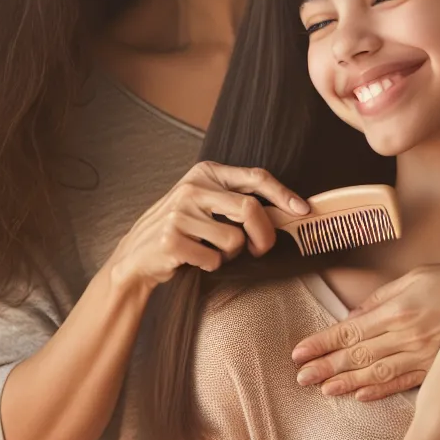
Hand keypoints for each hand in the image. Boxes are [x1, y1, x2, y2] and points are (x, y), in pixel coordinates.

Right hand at [108, 161, 308, 290]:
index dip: (283, 194)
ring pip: (234, 240)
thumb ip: (236, 199)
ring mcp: (179, 214)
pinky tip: (195, 260)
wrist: (137, 254)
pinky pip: (214, 260)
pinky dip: (212, 266)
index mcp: (205, 173)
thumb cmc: (182, 228)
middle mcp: (192, 188)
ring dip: (231, 255)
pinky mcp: (171, 240)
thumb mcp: (205, 202)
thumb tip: (287, 210)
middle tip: (260, 250)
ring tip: (213, 251)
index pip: (255, 178)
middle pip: (250, 209)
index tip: (302, 209)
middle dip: (264, 236)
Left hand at [292, 260, 439, 401]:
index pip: (350, 330)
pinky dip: (380, 391)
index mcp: (397, 309)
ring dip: (346, 383)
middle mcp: (406, 335)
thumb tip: (355, 315)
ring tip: (323, 389)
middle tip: (300, 377)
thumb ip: (382, 298)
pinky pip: (404, 383)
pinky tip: (361, 396)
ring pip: (376, 373)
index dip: (322, 342)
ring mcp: (423, 355)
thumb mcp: (415, 278)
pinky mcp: (439, 368)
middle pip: (357, 354)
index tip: (299, 352)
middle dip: (325, 366)